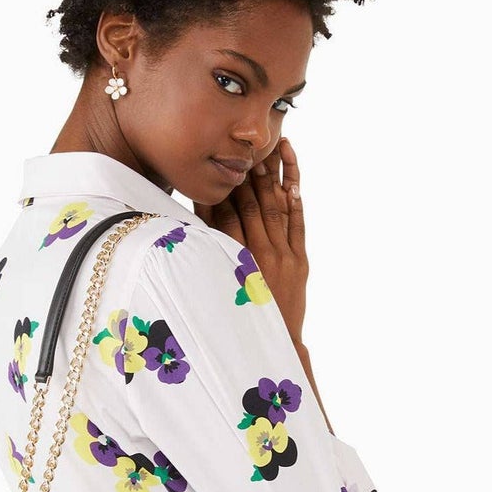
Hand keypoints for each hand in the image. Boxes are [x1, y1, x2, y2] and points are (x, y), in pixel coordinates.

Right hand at [194, 136, 307, 339]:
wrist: (275, 344)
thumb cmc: (239, 321)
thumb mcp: (219, 290)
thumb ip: (208, 259)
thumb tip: (191, 234)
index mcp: (236, 261)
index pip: (225, 216)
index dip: (221, 190)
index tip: (217, 165)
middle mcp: (261, 254)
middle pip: (251, 205)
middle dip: (247, 174)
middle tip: (244, 147)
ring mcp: (284, 255)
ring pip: (276, 206)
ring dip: (272, 176)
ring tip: (269, 148)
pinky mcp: (300, 260)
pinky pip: (298, 222)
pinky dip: (295, 198)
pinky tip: (291, 177)